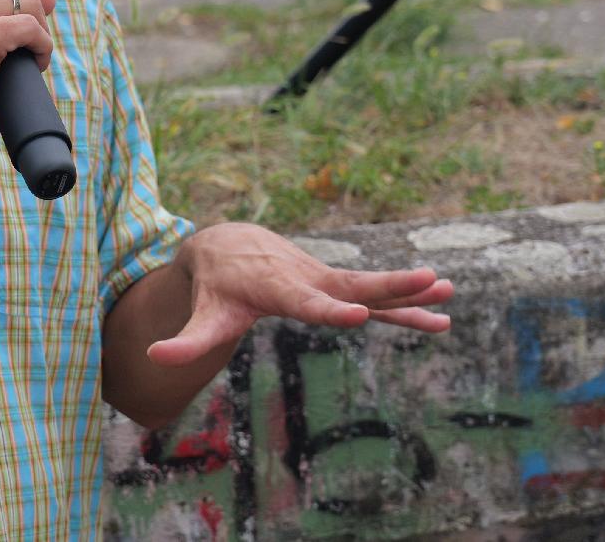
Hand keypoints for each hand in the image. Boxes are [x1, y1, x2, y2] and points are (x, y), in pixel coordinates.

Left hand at [145, 223, 452, 367]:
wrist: (228, 246)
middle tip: (428, 281)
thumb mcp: (203, 314)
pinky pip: (376, 296)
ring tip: (449, 293)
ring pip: (372, 286)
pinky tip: (442, 318)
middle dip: (389, 285)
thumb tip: (155, 358)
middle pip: (352, 284)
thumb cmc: (216, 285)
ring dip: (409, 290)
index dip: (328, 308)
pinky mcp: (336, 286)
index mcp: (277, 288)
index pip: (306, 301)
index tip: (355, 315)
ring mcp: (326, 280)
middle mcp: (308, 278)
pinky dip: (406, 304)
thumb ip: (187, 340)